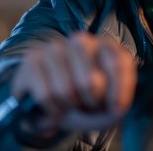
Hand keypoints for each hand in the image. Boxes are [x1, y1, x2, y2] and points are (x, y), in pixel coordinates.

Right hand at [11, 32, 136, 135]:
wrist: (52, 106)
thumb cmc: (87, 102)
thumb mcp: (109, 108)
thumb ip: (117, 105)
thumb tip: (114, 108)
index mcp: (107, 47)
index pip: (119, 63)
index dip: (119, 92)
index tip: (117, 110)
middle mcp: (82, 41)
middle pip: (90, 81)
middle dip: (90, 103)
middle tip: (88, 105)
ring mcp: (55, 47)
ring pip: (65, 90)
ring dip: (69, 107)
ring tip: (70, 105)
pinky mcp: (33, 60)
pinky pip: (45, 95)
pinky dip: (53, 110)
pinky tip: (55, 107)